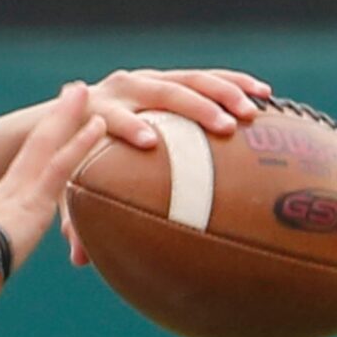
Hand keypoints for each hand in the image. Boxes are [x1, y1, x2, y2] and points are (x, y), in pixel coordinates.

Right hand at [0, 83, 108, 269]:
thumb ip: (2, 255)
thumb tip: (0, 269)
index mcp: (6, 202)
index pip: (29, 164)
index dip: (45, 141)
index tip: (56, 122)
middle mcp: (13, 188)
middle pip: (38, 143)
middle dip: (56, 117)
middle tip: (73, 91)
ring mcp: (22, 191)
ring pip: (47, 143)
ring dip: (66, 116)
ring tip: (83, 91)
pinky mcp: (30, 202)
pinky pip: (60, 165)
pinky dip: (80, 143)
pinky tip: (98, 125)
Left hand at [62, 68, 272, 264]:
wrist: (73, 112)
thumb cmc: (75, 158)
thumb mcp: (70, 185)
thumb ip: (74, 217)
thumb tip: (80, 260)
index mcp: (97, 113)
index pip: (114, 117)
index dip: (129, 126)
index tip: (149, 142)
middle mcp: (124, 89)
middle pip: (162, 93)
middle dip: (195, 108)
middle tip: (224, 127)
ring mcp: (149, 79)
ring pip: (190, 80)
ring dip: (224, 93)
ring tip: (252, 113)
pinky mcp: (168, 77)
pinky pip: (207, 77)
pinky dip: (236, 83)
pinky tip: (266, 94)